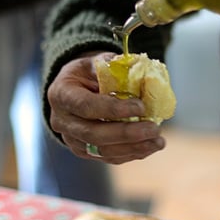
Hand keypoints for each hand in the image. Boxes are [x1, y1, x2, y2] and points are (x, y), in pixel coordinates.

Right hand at [47, 52, 165, 163]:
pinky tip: (150, 147)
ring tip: (158, 141)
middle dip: (126, 134)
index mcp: (61, 95)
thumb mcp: (94, 62)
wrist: (74, 89)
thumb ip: (112, 67)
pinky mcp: (84, 152)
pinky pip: (108, 157)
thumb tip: (139, 71)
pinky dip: (131, 154)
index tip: (141, 107)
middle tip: (154, 129)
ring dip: (133, 148)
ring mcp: (72, 139)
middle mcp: (62, 121)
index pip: (86, 106)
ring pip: (101, 151)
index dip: (113, 109)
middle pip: (93, 134)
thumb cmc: (86, 74)